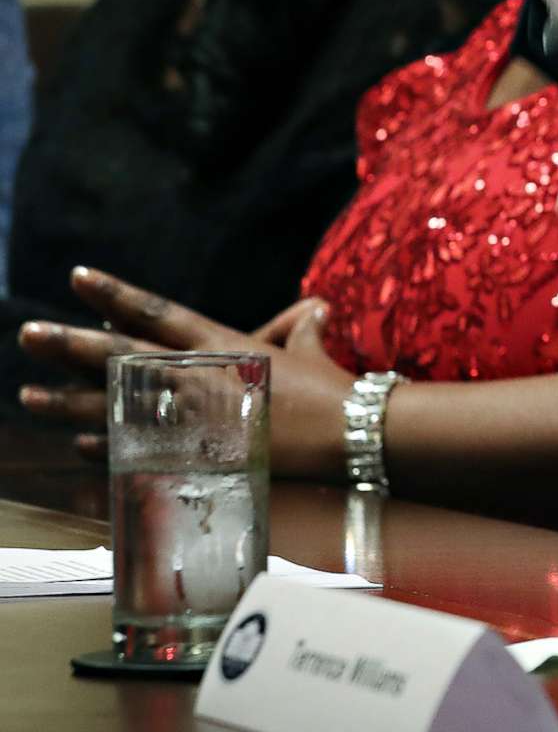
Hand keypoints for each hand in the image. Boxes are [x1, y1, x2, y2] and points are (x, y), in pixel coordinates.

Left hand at [17, 268, 356, 474]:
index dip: (115, 294)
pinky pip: (134, 449)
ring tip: (30, 397)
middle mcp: (196, 376)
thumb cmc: (333, 391)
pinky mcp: (192, 454)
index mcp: (221, 343)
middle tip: (29, 335)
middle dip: (71, 345)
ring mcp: (189, 417)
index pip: (157, 312)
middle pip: (120, 356)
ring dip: (68, 402)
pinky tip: (78, 444)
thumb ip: (301, 330)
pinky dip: (104, 447)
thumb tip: (314, 307)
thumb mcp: (312, 352)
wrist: (350, 435)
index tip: (78, 278)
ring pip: (115, 406)